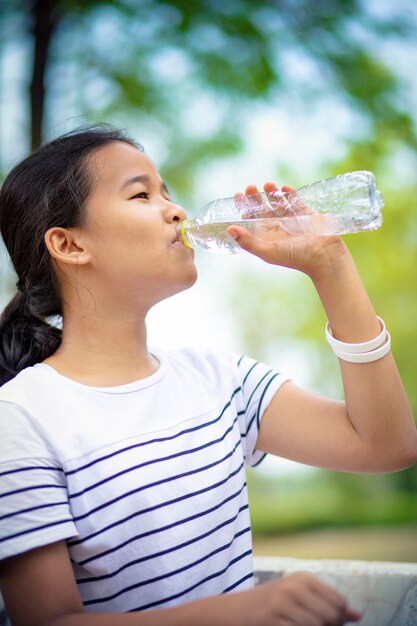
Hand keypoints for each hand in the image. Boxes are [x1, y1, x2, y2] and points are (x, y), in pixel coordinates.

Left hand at [228, 182, 348, 277]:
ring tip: (268, 184)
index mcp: (266, 235)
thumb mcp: (268, 251)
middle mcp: (277, 226)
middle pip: (262, 207)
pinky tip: (285, 188)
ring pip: (278, 201)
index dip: (244, 207)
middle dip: (256, 197)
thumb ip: (248, 242)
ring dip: (272, 192)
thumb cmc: (294, 257)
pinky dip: (290, 194)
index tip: (238, 195)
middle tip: (250, 187)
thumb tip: (230, 229)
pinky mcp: (305, 213)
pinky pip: (296, 200)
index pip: (251, 218)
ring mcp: (291, 219)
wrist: (323, 256)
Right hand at [248, 572, 361, 625]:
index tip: (329, 623)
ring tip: (300, 625)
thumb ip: (328, 604)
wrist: (239, 611)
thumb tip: (357, 615)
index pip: (339, 602)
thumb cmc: (276, 605)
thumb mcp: (301, 597)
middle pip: (330, 617)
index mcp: (303, 578)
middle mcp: (293, 587)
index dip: (339, 618)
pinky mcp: (271, 620)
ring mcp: (281, 603)